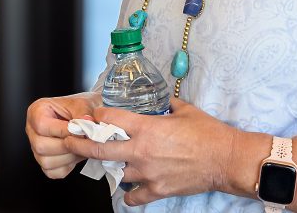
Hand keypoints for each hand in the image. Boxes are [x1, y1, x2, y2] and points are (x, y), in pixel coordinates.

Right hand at [26, 92, 100, 178]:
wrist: (86, 118)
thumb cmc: (80, 109)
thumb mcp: (84, 104)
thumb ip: (83, 114)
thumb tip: (86, 123)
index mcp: (37, 111)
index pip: (42, 125)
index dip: (62, 131)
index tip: (79, 131)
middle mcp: (32, 130)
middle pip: (41, 146)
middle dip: (66, 146)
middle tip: (82, 141)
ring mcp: (36, 148)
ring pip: (46, 162)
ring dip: (68, 157)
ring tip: (80, 147)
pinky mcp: (45, 162)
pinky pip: (53, 172)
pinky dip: (67, 166)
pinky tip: (75, 154)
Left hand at [63, 98, 240, 205]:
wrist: (226, 159)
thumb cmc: (208, 133)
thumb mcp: (183, 110)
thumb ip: (165, 104)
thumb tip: (157, 99)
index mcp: (147, 128)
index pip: (109, 120)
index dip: (97, 117)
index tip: (92, 117)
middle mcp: (142, 151)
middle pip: (99, 150)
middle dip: (79, 144)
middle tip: (69, 140)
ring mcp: (148, 173)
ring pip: (115, 173)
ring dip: (110, 168)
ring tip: (106, 163)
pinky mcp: (158, 190)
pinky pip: (133, 196)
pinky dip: (128, 193)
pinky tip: (128, 187)